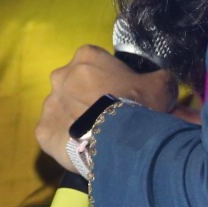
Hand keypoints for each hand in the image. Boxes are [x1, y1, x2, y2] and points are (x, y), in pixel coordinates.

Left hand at [36, 44, 178, 165]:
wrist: (117, 141)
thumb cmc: (137, 107)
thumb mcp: (161, 86)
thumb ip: (161, 78)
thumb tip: (164, 81)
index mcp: (86, 57)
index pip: (97, 64)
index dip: (111, 80)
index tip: (122, 96)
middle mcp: (62, 75)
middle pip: (77, 85)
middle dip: (90, 98)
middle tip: (111, 118)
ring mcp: (50, 103)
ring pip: (64, 110)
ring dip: (77, 120)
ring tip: (98, 136)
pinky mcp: (43, 130)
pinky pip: (55, 134)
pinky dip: (67, 141)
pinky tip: (84, 149)